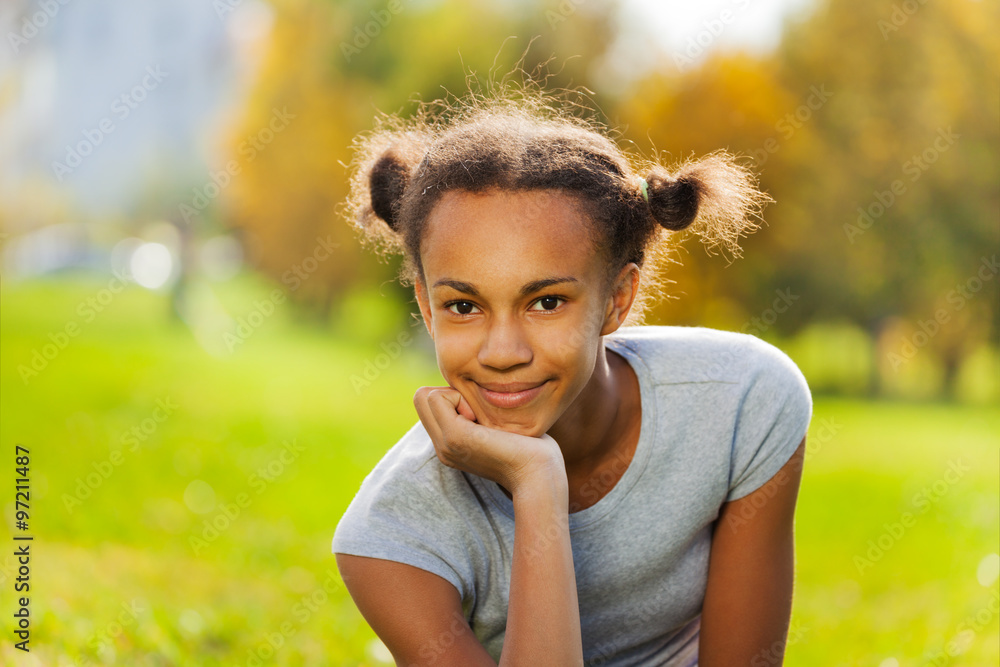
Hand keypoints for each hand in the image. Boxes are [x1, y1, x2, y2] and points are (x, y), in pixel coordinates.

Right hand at [413, 386, 565, 495]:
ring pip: (424, 395)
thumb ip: (482, 415)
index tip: (480, 412)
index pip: (428, 403)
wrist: (538, 476)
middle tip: (477, 411)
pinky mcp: (454, 436)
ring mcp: (445, 443)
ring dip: (454, 395)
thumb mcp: (497, 429)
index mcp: (450, 445)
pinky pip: (436, 397)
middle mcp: (442, 446)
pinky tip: (482, 419)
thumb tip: (478, 391)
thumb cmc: (531, 449)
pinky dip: (458, 398)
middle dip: (448, 393)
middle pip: (421, 397)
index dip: (452, 396)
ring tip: (479, 416)